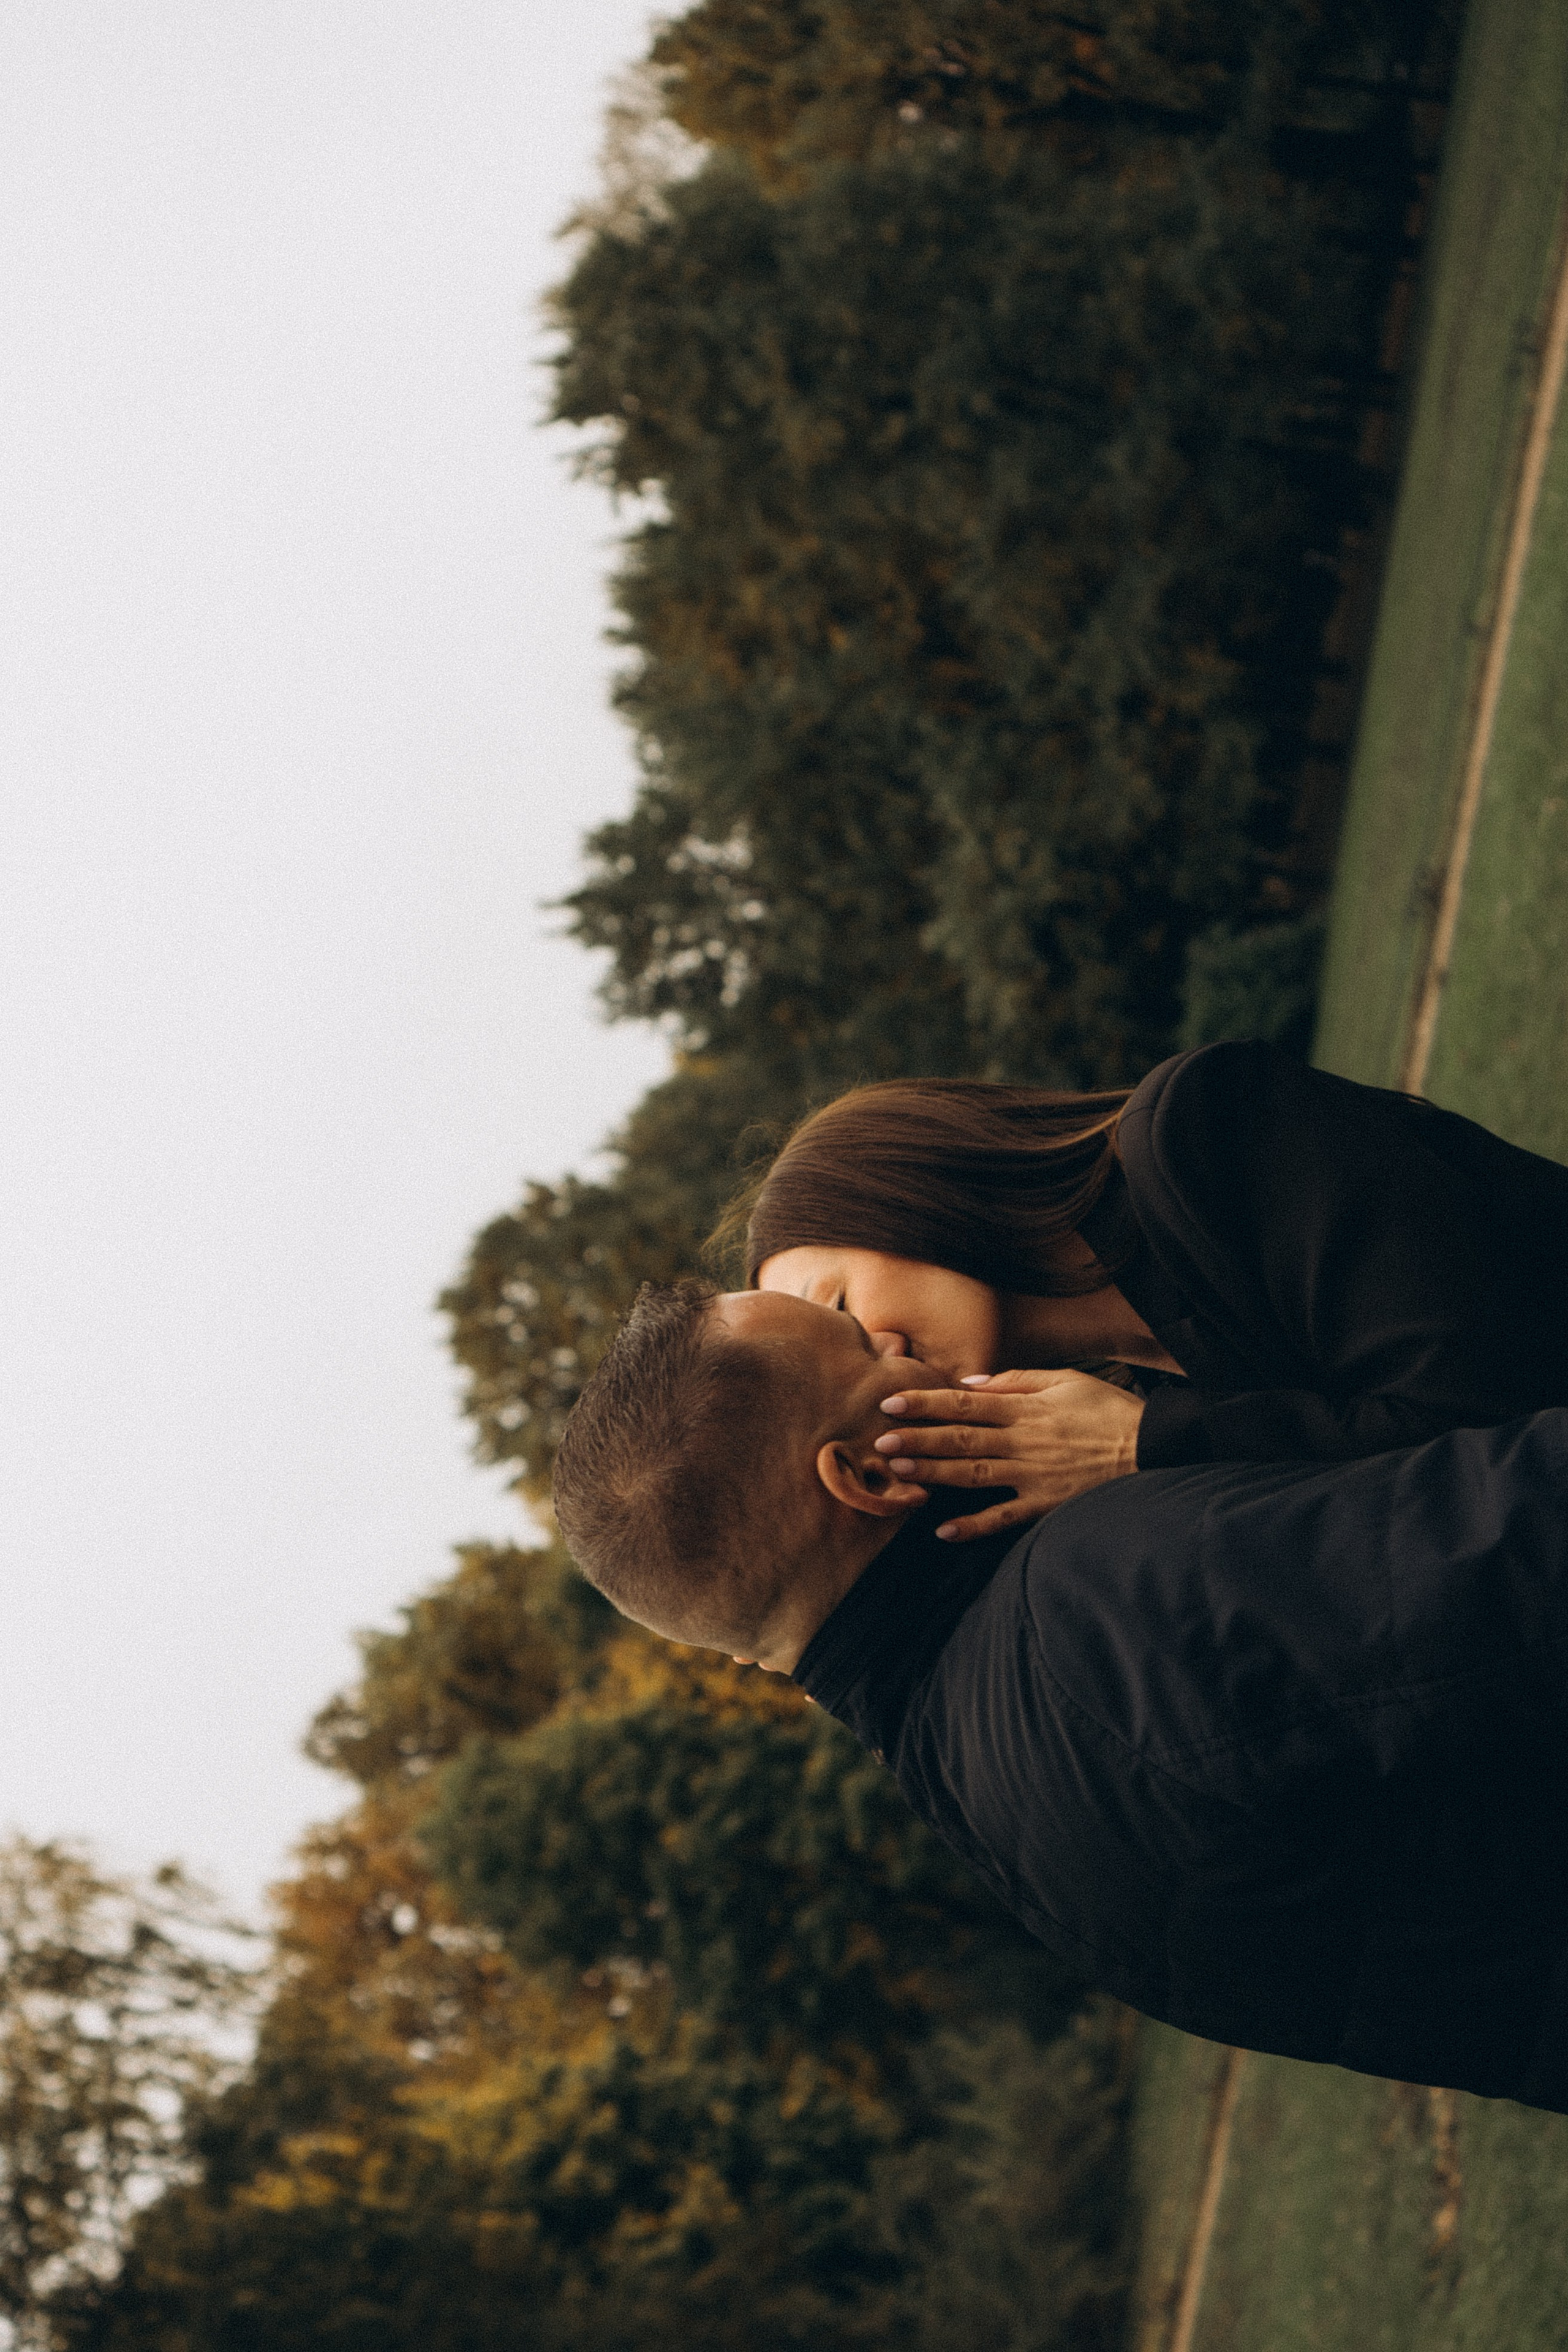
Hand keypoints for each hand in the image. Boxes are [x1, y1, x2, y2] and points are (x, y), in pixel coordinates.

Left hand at [873, 1368, 1143, 1541]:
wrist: (1152, 1448)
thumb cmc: (1108, 1410)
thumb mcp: (1067, 1379)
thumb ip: (1016, 1380)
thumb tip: (970, 1384)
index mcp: (1025, 1409)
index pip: (965, 1404)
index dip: (926, 1403)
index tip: (892, 1403)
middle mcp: (1023, 1442)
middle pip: (961, 1440)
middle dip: (919, 1439)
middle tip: (880, 1440)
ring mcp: (1034, 1476)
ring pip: (974, 1475)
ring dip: (934, 1474)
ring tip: (899, 1471)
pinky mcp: (1046, 1505)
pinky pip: (1005, 1517)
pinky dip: (975, 1525)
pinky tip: (944, 1530)